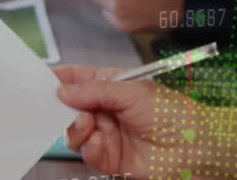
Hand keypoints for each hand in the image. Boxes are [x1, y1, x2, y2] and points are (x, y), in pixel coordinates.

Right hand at [55, 65, 207, 177]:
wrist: (193, 148)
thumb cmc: (171, 112)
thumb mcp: (131, 91)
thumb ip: (95, 91)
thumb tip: (64, 91)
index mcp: (113, 86)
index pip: (81, 79)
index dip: (62, 78)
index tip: (43, 79)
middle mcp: (107, 110)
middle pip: (72, 108)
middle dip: (64, 108)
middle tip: (61, 107)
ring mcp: (108, 134)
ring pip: (75, 132)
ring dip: (77, 128)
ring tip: (89, 126)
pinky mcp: (110, 158)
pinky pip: (88, 153)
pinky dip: (90, 147)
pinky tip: (101, 142)